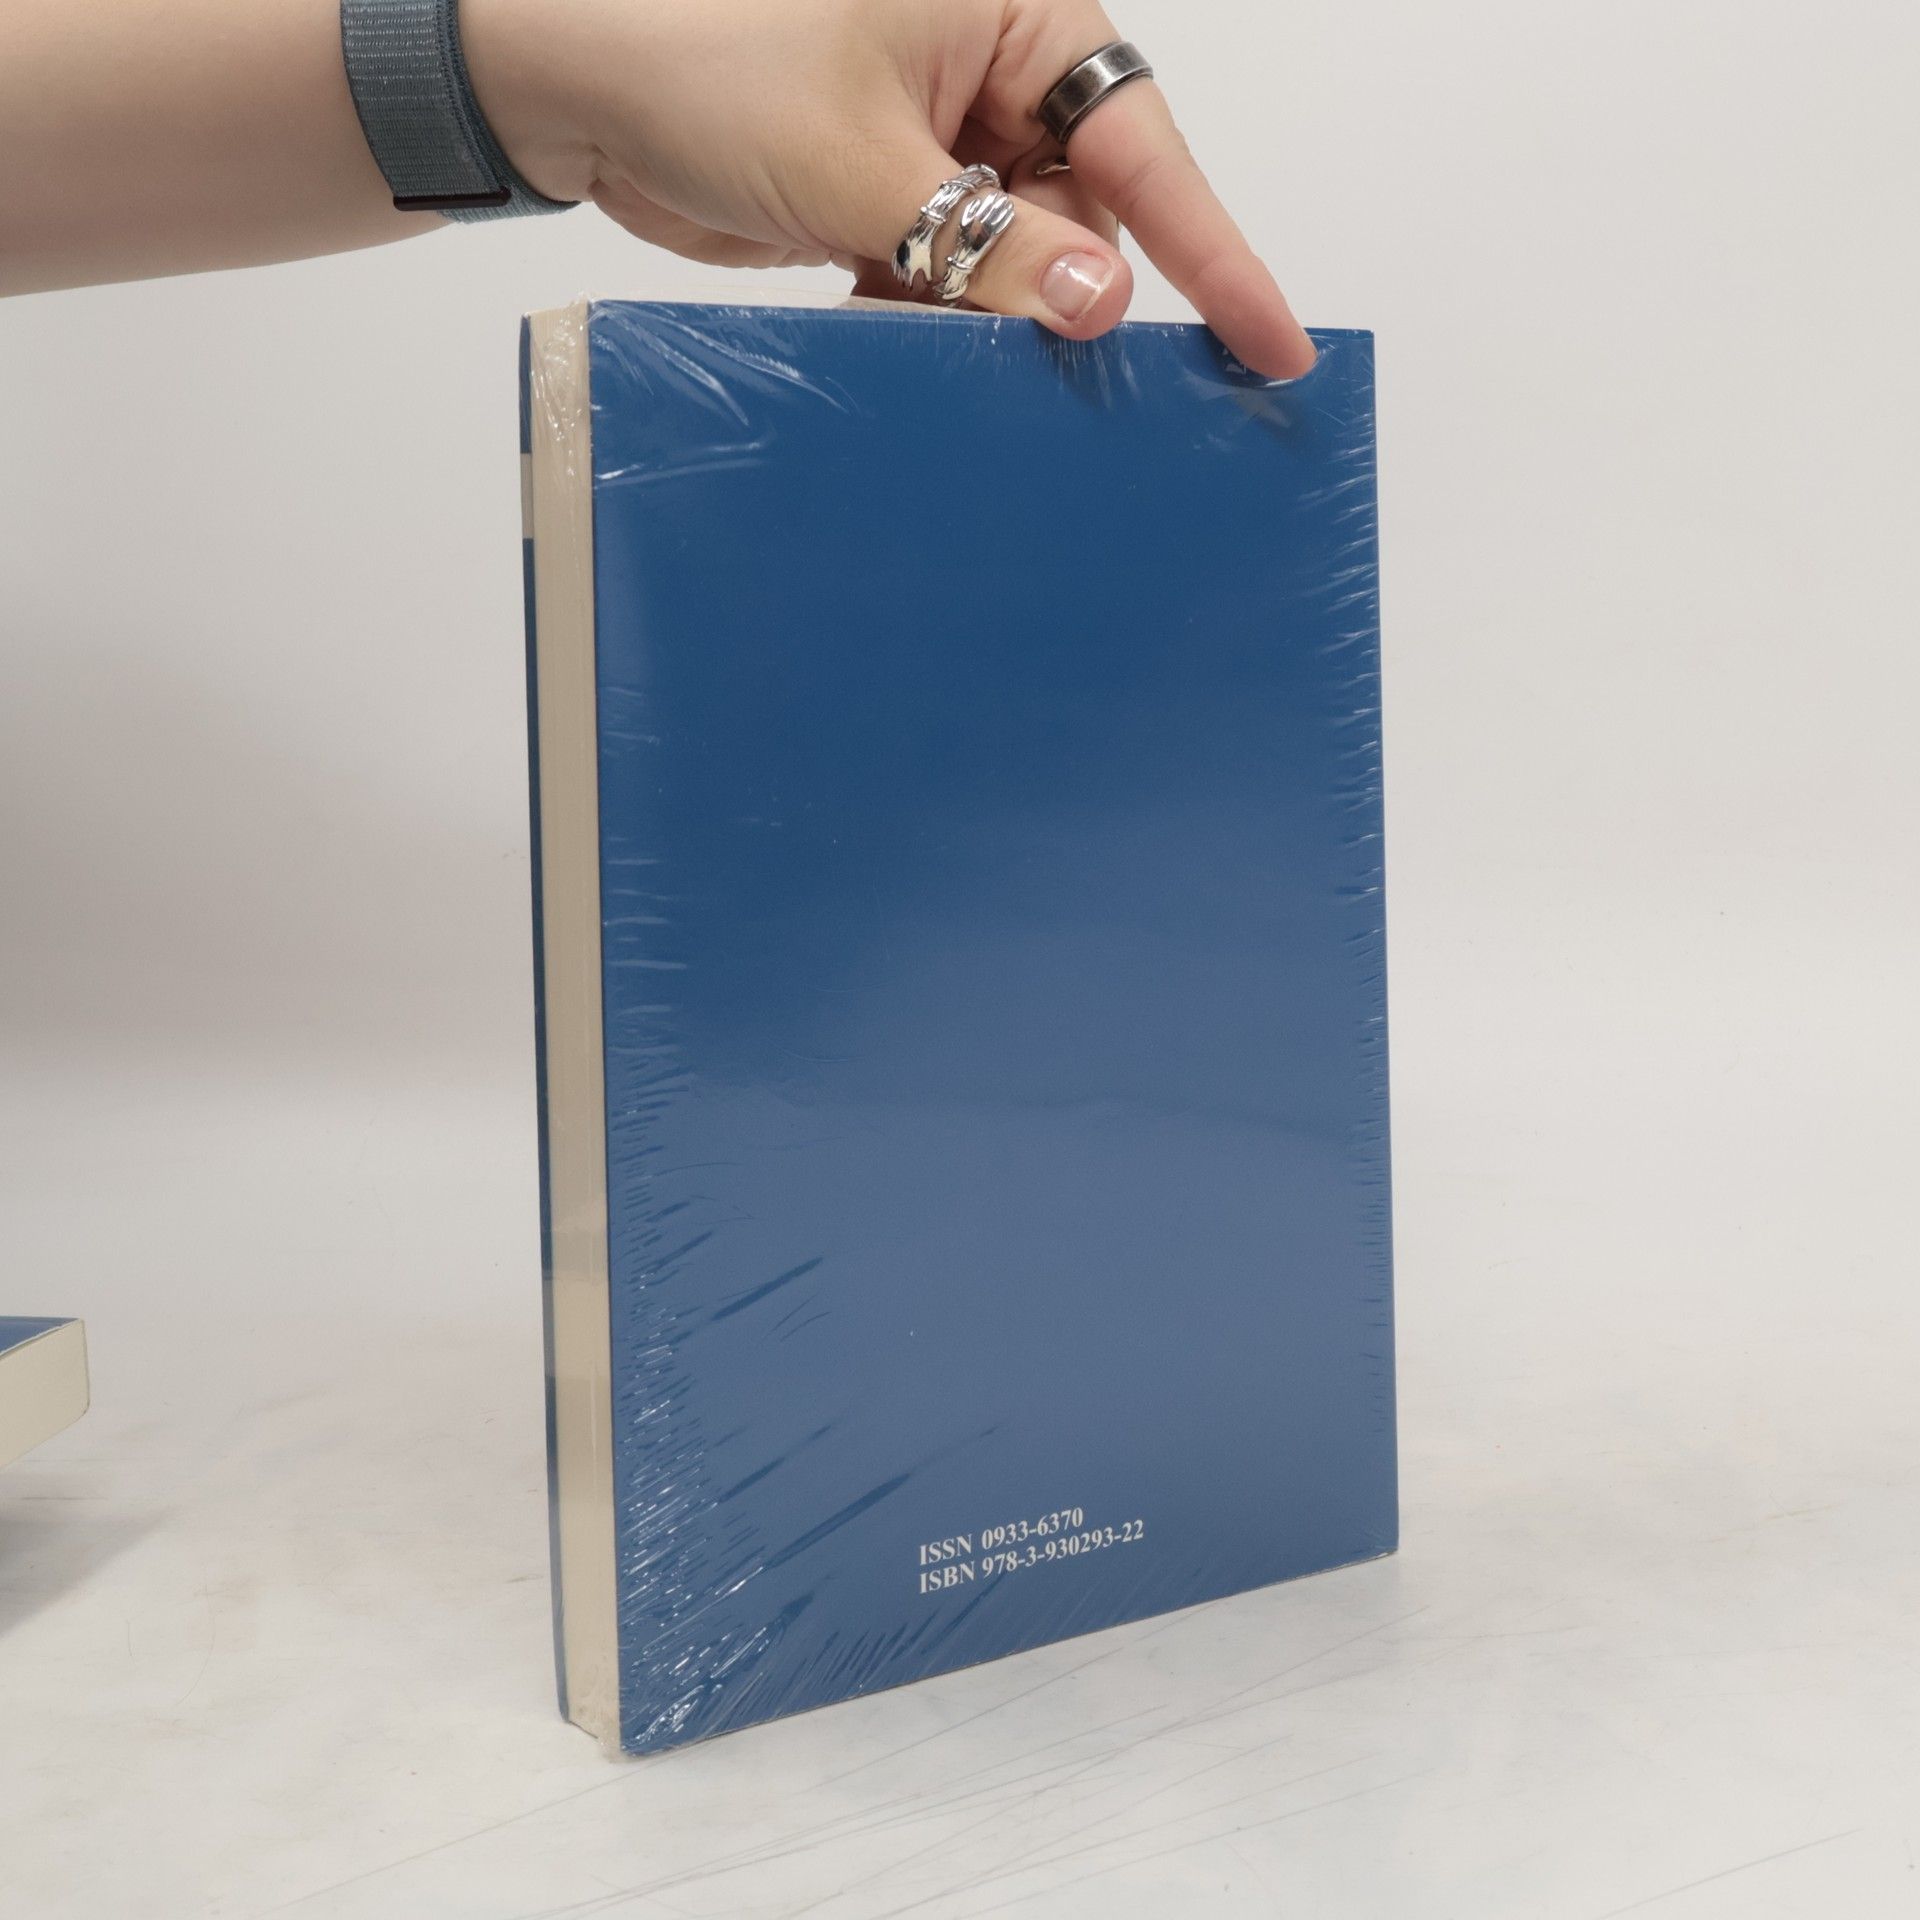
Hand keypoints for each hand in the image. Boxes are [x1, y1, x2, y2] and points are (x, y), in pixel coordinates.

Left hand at [463, 0, 1316, 378]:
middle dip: (1077, 300)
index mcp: (1016, 12)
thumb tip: (1099, 306)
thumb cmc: (700, 56)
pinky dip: (934, 330)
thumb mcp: (862, 162)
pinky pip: (950, 285)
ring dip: (993, 326)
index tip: (1271, 342)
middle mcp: (992, 72)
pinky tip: (899, 348)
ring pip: (1018, 264)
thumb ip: (988, 245)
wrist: (570, 80)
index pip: (1143, 146)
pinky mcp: (891, 203)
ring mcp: (941, 144)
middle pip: (1088, 216)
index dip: (1214, 253)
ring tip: (963, 367)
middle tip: (1090, 392)